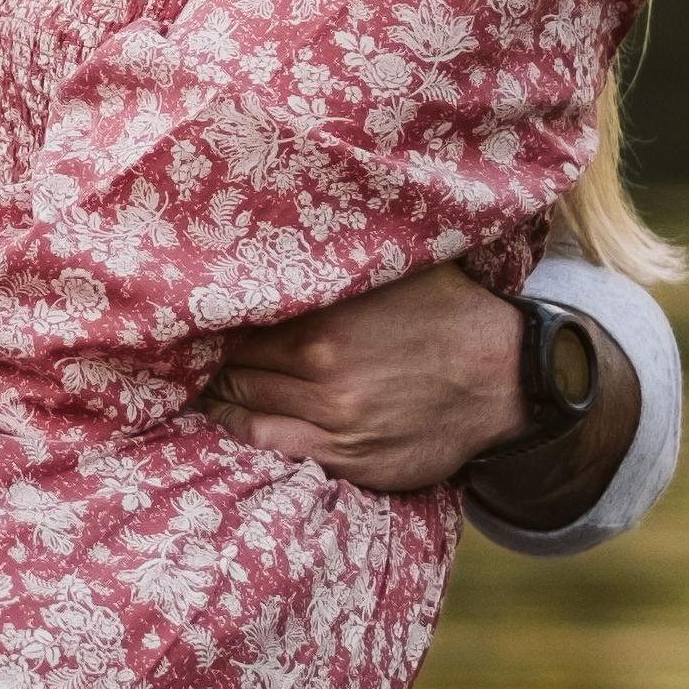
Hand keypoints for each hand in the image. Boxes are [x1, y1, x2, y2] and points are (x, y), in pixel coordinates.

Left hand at [202, 261, 522, 491]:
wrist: (506, 378)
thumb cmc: (447, 314)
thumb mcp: (393, 272)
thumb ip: (335, 264)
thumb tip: (284, 229)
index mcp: (323, 325)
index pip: (237, 327)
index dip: (211, 327)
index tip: (191, 323)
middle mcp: (322, 374)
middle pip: (235, 371)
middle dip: (208, 364)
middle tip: (181, 359)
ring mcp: (334, 422)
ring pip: (245, 411)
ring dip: (217, 400)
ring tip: (199, 389)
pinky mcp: (349, 458)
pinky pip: (273, 447)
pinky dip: (243, 433)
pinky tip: (228, 421)